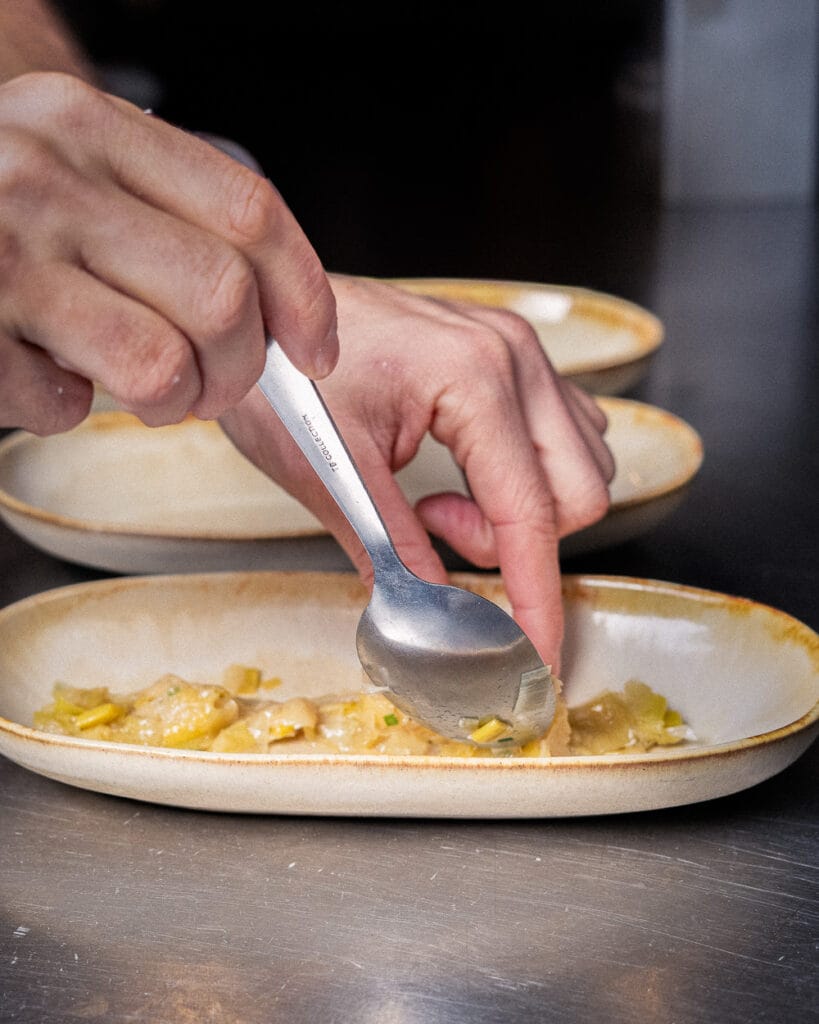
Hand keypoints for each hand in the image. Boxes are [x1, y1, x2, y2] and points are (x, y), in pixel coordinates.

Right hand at [0, 72, 337, 434]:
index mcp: (95, 129)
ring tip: (146, 385)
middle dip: (239, 368)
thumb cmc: (10, 202)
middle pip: (221, 299)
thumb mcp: (86, 168)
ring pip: (159, 366)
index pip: (249, 214)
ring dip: (172, 400)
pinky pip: (66, 409)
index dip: (304, 297)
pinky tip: (48, 371)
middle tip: (215, 380)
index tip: (315, 351)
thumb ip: (178, 217)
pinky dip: (73, 411)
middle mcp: (45, 180)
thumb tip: (287, 320)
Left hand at [220, 274, 613, 668]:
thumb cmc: (282, 375)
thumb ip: (393, 551)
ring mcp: (516, 351)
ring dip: (520, 511)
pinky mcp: (508, 359)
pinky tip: (462, 475)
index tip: (538, 659)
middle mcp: (512, 356)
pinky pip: (560, 436)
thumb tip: (435, 618)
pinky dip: (524, 479)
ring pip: (578, 467)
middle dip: (516, 543)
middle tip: (437, 533)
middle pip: (578, 494)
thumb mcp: (330, 473)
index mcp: (474, 377)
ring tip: (439, 502)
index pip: (531, 514)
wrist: (261, 316)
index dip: (536, 601)